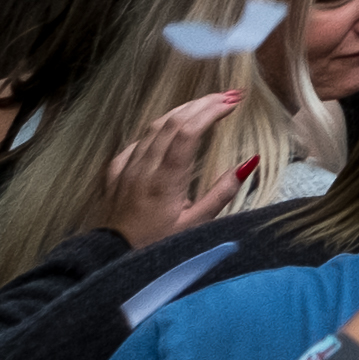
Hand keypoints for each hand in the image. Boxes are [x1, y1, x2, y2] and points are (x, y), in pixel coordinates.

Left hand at [97, 86, 263, 240]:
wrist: (109, 263)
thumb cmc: (156, 247)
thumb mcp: (196, 226)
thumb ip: (222, 192)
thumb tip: (249, 161)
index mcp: (166, 178)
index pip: (189, 130)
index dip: (212, 110)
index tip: (235, 102)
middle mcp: (144, 167)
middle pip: (172, 122)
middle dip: (202, 103)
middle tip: (228, 96)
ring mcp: (126, 169)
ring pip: (153, 127)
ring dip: (181, 111)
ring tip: (203, 105)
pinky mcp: (114, 176)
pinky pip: (136, 143)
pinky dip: (156, 131)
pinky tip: (165, 132)